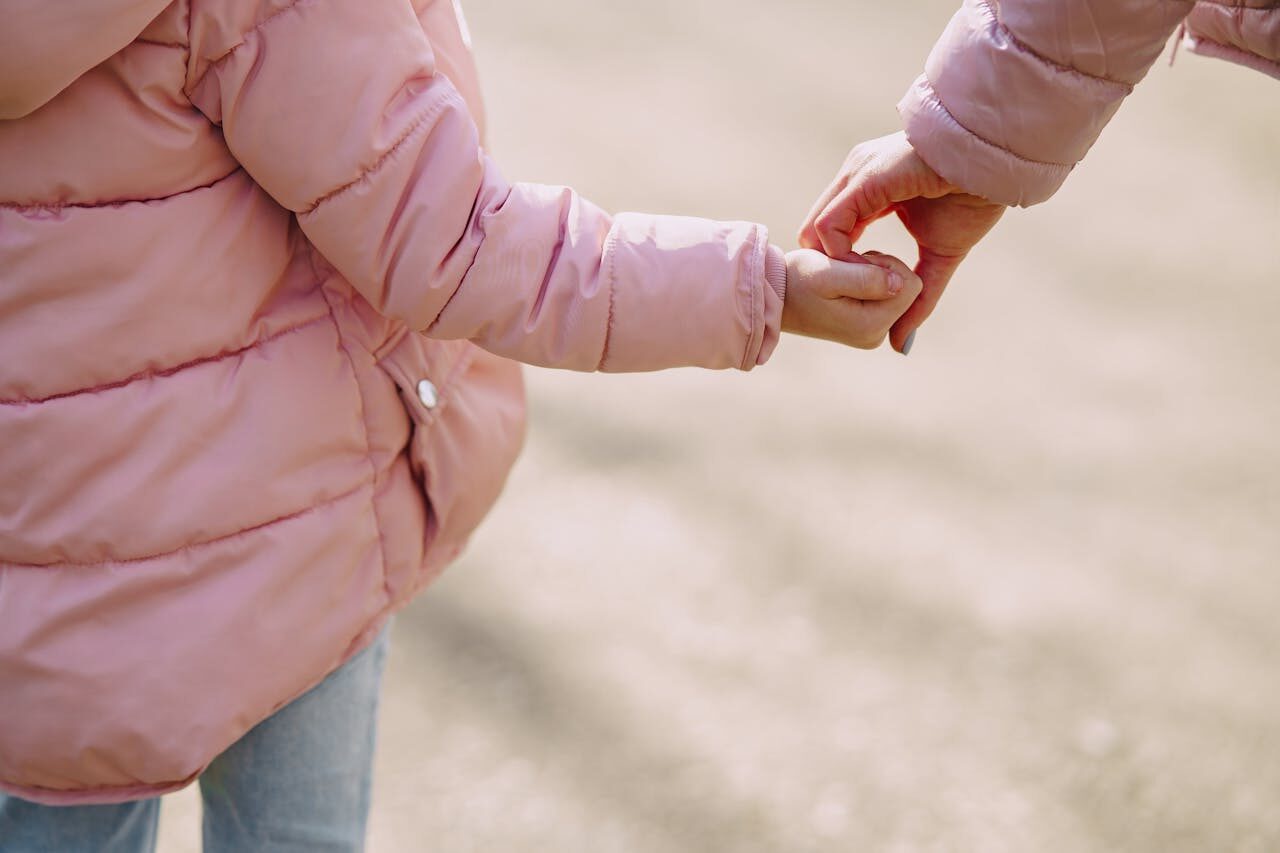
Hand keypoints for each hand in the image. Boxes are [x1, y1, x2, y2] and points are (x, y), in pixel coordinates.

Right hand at [782, 248, 922, 349]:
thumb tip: (901, 283)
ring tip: (842, 275)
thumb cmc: (797, 280)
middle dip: (881, 269)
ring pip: (898, 288)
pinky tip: (845, 283)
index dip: (885, 264)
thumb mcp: (828, 274)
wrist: (775, 295)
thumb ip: (867, 278)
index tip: (853, 263)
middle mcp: (876, 335)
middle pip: (907, 288)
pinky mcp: (868, 325)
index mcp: (871, 325)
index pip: (910, 284)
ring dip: (874, 272)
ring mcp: (873, 333)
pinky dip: (869, 281)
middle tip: (846, 268)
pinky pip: (887, 294)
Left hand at [798, 132, 1005, 352]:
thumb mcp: (938, 257)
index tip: (863, 291)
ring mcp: (857, 175)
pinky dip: (839, 255)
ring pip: (816, 231)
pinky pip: (830, 224)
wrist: (996, 167)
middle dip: (830, 271)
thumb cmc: (973, 201)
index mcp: (870, 188)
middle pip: (816, 233)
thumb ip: (917, 295)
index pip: (832, 231)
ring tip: (863, 286)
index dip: (840, 266)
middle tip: (855, 297)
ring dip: (834, 268)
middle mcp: (856, 177)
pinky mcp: (864, 179)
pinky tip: (863, 271)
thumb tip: (902, 343)